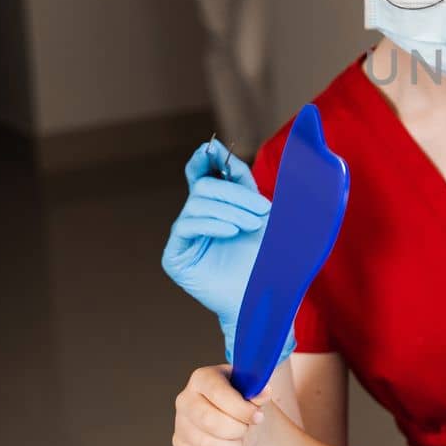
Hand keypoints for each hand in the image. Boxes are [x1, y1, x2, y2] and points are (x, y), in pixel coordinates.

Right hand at [161, 139, 293, 361]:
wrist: (267, 297)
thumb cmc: (270, 259)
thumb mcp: (266, 215)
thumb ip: (247, 185)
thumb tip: (231, 156)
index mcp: (217, 205)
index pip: (203, 173)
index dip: (205, 158)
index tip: (212, 147)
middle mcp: (197, 218)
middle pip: (203, 186)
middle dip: (234, 192)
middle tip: (262, 210)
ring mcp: (185, 238)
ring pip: (196, 203)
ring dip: (230, 210)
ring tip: (252, 226)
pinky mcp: (175, 256)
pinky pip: (186, 226)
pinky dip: (212, 224)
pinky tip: (233, 232)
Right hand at [173, 365, 268, 445]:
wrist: (232, 416)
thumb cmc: (241, 399)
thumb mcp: (252, 391)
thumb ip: (258, 392)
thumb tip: (264, 393)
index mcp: (202, 378)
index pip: (218, 393)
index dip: (241, 409)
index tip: (259, 417)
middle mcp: (185, 399)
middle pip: (209, 421)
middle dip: (236, 430)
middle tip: (247, 430)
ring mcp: (180, 423)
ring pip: (205, 444)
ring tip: (241, 442)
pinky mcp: (179, 444)